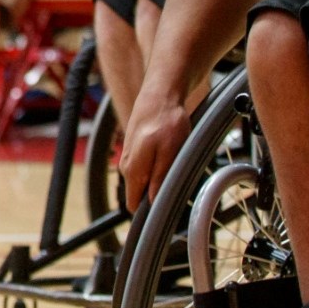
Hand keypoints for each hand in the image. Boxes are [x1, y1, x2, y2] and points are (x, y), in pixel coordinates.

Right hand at [119, 94, 191, 209]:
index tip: (169, 209)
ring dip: (160, 180)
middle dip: (159, 195)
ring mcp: (129, 158)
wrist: (159, 96)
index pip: (134, 204)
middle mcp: (126, 167)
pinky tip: (171, 157)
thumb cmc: (167, 122)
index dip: (150, 212)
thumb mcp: (170, 152)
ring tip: (178, 167)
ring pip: (144, 181)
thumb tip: (153, 202)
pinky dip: (158, 169)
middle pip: (140, 194)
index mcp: (133, 170)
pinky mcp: (135, 150)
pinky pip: (145, 169)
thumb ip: (159, 178)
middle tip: (181, 185)